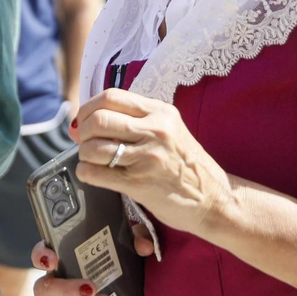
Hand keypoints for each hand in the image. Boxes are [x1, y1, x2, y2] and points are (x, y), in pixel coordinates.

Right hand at [30, 224, 155, 295]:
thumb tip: (143, 246)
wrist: (128, 287)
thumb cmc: (120, 259)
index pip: (40, 254)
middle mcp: (55, 283)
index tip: (53, 259)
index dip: (40, 256)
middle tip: (92, 287)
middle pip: (41, 289)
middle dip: (64, 290)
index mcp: (63, 258)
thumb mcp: (129, 244)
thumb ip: (137, 237)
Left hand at [68, 88, 231, 238]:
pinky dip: (86, 172)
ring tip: (90, 159)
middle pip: (98, 119)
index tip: (83, 120)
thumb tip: (89, 120)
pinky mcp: (140, 183)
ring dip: (84, 154)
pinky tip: (91, 174)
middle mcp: (155, 130)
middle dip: (83, 132)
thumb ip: (137, 121)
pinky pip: (97, 174)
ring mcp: (147, 157)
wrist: (213, 199)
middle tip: (84, 142)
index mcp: (160, 112)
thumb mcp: (169, 130)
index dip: (88, 108)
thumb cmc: (186, 165)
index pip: (111, 96)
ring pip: (94, 147)